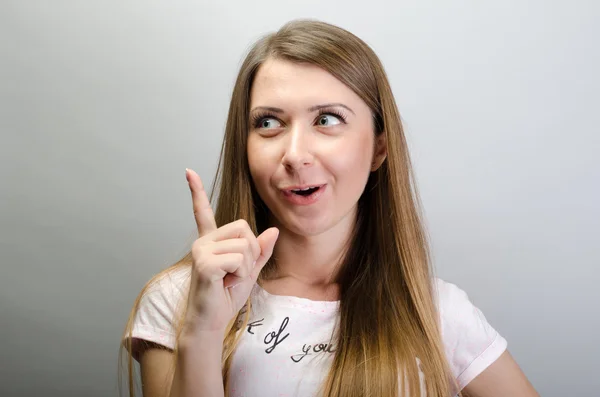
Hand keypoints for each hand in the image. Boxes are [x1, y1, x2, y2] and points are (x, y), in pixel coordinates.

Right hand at [183, 168, 278, 332]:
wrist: (211, 322)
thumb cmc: (226, 296)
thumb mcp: (250, 272)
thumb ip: (260, 252)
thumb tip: (272, 230)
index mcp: (211, 241)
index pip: (203, 212)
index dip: (197, 191)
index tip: (188, 171)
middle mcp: (203, 241)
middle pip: (244, 229)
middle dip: (251, 253)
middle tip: (236, 273)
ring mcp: (201, 250)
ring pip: (244, 245)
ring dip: (246, 267)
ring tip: (230, 279)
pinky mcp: (204, 263)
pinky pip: (238, 259)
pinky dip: (240, 274)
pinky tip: (225, 283)